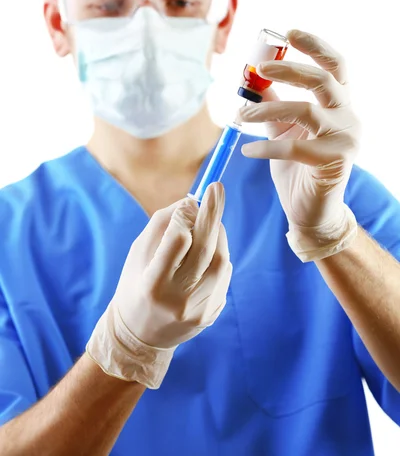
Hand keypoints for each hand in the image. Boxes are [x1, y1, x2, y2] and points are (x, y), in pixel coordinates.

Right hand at [86, 183, 231, 387]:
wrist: (140, 336)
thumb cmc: (135, 284)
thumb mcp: (138, 253)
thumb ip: (162, 224)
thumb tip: (192, 202)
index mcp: (153, 284)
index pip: (178, 241)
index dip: (184, 217)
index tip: (190, 200)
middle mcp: (178, 300)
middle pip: (205, 249)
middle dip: (212, 214)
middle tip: (217, 188)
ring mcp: (198, 311)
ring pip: (220, 261)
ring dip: (218, 235)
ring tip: (208, 225)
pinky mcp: (212, 315)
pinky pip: (223, 275)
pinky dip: (218, 255)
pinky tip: (206, 253)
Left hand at [238, 29, 360, 261]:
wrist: (309, 210)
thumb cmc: (297, 167)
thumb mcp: (282, 129)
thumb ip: (272, 104)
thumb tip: (250, 78)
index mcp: (338, 105)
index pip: (336, 67)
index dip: (315, 46)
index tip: (289, 32)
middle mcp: (348, 118)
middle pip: (324, 80)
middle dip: (289, 68)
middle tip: (259, 68)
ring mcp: (345, 140)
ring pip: (306, 110)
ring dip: (267, 110)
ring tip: (241, 116)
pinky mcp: (334, 162)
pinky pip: (295, 146)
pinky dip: (266, 147)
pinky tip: (248, 150)